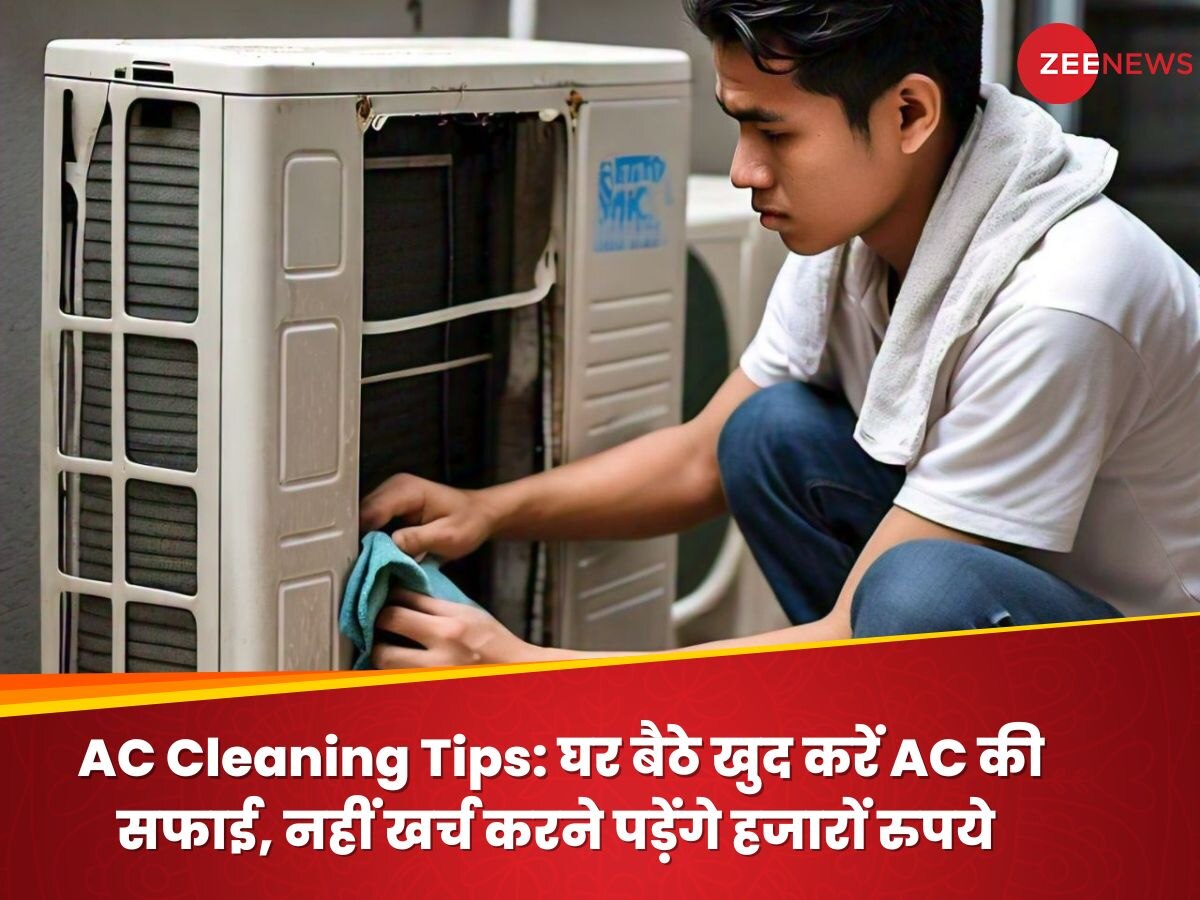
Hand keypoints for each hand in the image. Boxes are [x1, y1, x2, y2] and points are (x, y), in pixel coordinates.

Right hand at [360, 473, 497, 560]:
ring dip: (364, 543)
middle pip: (361, 516)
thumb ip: (418, 540)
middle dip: (360, 542)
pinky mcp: (389, 507)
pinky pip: (371, 525)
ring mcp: (389, 496)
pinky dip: (371, 541)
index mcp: (406, 490)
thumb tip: (390, 545)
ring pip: (363, 521)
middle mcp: (393, 488)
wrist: (480, 514)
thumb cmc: (469, 523)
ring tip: (367, 566)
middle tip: (362, 569)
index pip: (371, 512)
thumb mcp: (448, 536)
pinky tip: (375, 558)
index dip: (363, 537)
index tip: (362, 562)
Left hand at [371, 590, 544, 668]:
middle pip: (389, 620)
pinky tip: (394, 667)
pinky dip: (391, 672)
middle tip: (378, 621)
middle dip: (378, 619)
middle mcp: (445, 644)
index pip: (408, 597)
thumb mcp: (471, 615)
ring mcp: (435, 672)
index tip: (384, 595)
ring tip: (384, 646)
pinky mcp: (429, 692)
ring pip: (384, 657)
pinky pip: (395, 679)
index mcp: (456, 620)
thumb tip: (402, 596)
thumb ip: (438, 607)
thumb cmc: (495, 644)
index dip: (389, 594)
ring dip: (380, 649)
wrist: (517, 676)